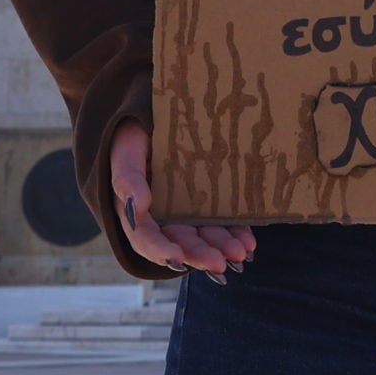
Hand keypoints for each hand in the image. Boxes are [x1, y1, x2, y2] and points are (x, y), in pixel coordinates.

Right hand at [107, 119, 252, 277]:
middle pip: (179, 243)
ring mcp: (186, 210)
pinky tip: (249, 242)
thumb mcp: (126, 150)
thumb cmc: (134, 132)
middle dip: (200, 255)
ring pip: (203, 236)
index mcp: (135, 211)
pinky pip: (221, 222)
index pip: (146, 238)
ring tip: (241, 254)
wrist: (157, 111)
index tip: (177, 259)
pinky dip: (235, 233)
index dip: (160, 251)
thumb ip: (127, 178)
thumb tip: (137, 208)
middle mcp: (161, 216)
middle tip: (221, 262)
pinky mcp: (208, 201)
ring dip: (221, 248)